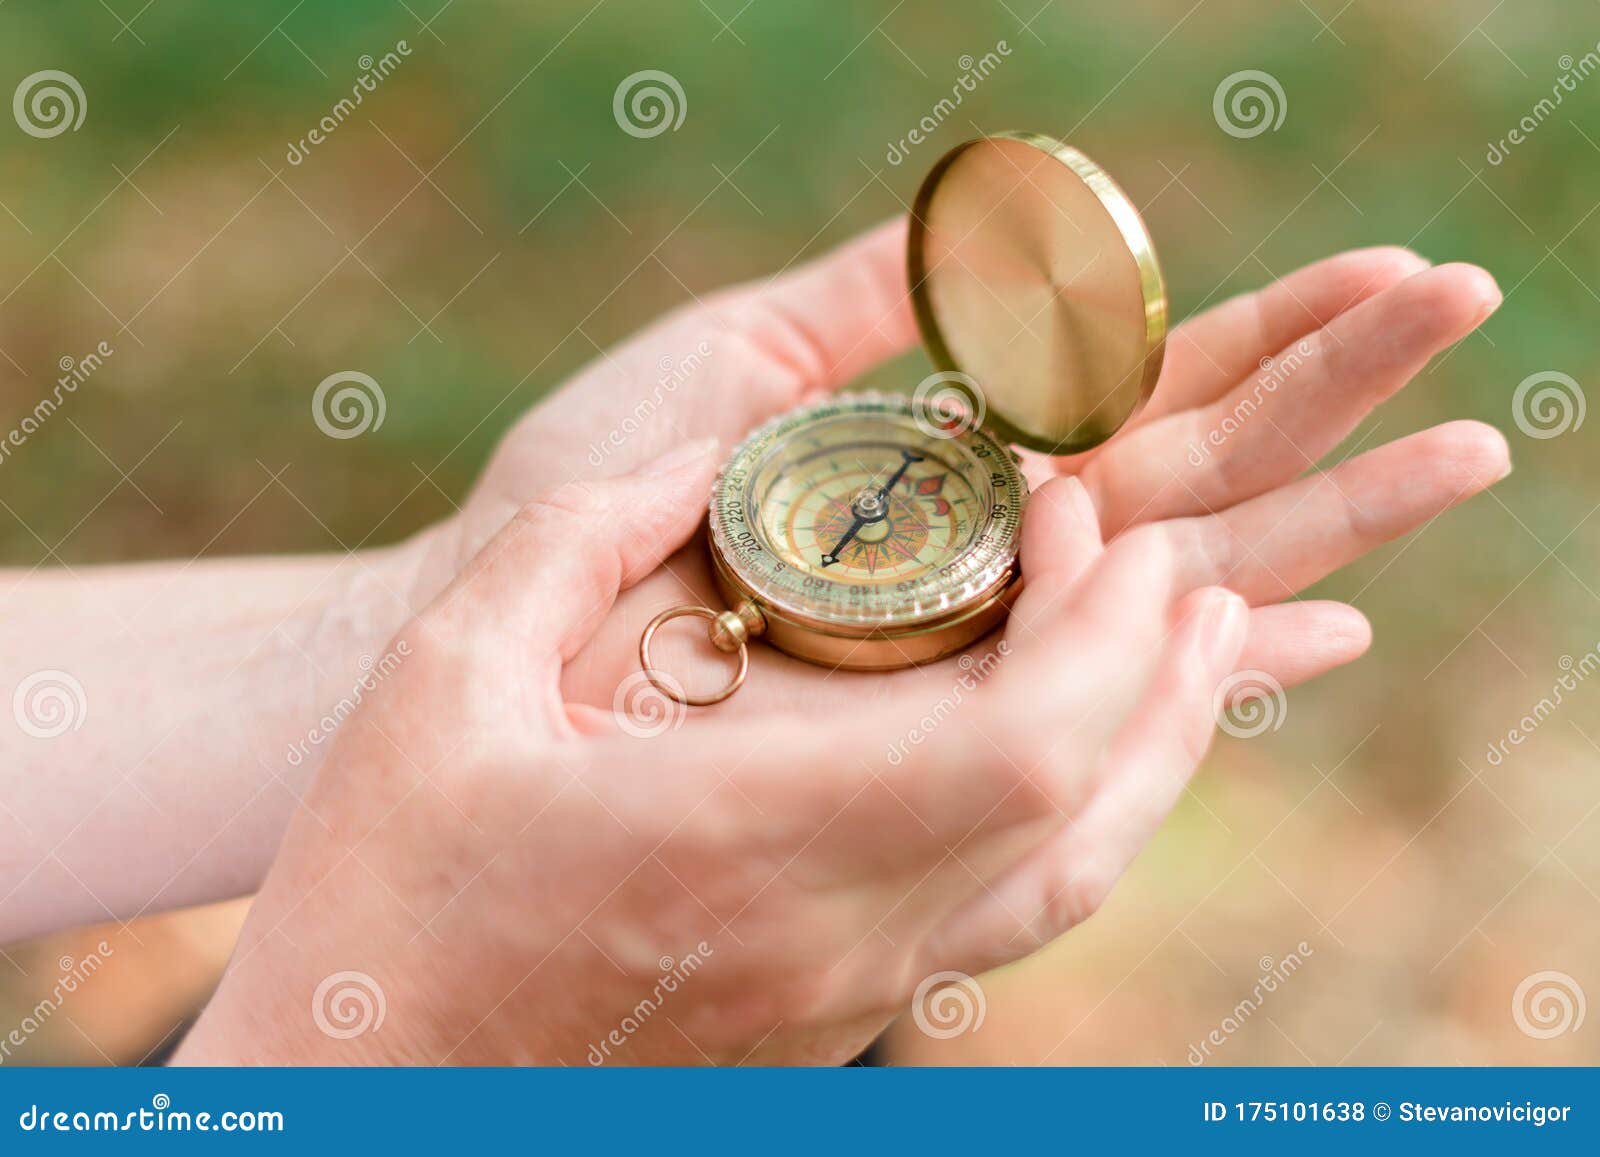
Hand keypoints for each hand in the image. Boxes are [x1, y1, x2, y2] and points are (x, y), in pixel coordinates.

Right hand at [177, 441, 1251, 1065]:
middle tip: (1165, 546)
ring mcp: (849, 992)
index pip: (1019, 749)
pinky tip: (1075, 742)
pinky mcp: (837, 1017)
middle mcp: (834, 935)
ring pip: (1075, 875)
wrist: (373, 1097)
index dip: (1094, 621)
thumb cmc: (383, 893)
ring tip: (1187, 635)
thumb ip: (578, 538)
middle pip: (1084, 806)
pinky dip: (1084, 809)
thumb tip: (698, 461)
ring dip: (1153, 742)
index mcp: (746, 839)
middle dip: (1158, 661)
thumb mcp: (444, 682)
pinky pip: (1014, 910)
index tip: (1074, 506)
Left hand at [414, 219, 1504, 715]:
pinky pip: (1108, 692)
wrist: (507, 624)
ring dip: (1331, 510)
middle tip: (1467, 310)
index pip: (1146, 377)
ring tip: (1464, 451)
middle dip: (1339, 394)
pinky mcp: (945, 725)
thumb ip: (868, 298)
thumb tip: (989, 211)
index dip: (1269, 325)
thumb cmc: (592, 489)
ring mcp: (975, 638)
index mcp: (953, 448)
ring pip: (1187, 563)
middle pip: (1199, 459)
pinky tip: (1323, 632)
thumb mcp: (741, 360)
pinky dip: (1218, 666)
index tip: (1379, 271)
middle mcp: (986, 547)